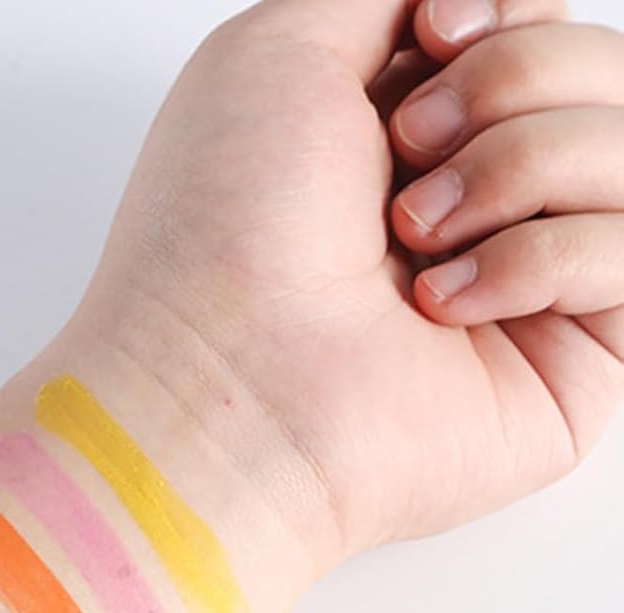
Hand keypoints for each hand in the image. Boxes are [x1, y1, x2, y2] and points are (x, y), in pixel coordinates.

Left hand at [80, 0, 623, 555]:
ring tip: (413, 238)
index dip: (507, 13)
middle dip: (509, 79)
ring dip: (517, 167)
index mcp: (412, 131)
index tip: (433, 37)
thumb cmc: (221, 236)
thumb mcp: (279, 50)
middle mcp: (476, 203)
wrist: (220, 382)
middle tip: (405, 157)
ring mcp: (528, 283)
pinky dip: (537, 260)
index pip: (538, 25)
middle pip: (597, 69)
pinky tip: (441, 309)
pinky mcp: (574, 363)